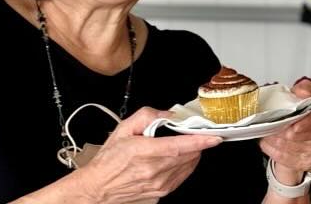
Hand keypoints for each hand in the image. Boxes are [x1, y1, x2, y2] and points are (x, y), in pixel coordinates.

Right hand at [65, 106, 218, 199]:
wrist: (94, 189)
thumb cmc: (108, 160)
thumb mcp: (124, 128)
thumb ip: (148, 115)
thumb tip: (169, 114)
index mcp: (145, 153)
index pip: (180, 147)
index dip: (200, 141)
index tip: (215, 136)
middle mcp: (153, 172)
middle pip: (187, 156)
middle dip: (196, 144)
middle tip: (194, 135)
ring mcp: (156, 187)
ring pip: (186, 168)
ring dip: (190, 156)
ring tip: (182, 147)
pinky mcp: (156, 196)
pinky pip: (178, 180)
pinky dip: (182, 169)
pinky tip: (175, 162)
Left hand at [263, 76, 310, 186]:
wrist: (296, 138)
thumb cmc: (297, 115)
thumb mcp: (299, 97)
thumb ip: (303, 89)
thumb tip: (303, 92)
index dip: (303, 124)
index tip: (293, 127)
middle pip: (299, 135)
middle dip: (282, 132)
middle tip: (271, 128)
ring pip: (289, 147)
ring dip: (274, 141)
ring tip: (267, 134)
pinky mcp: (304, 162)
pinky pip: (284, 158)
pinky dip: (272, 150)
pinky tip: (268, 143)